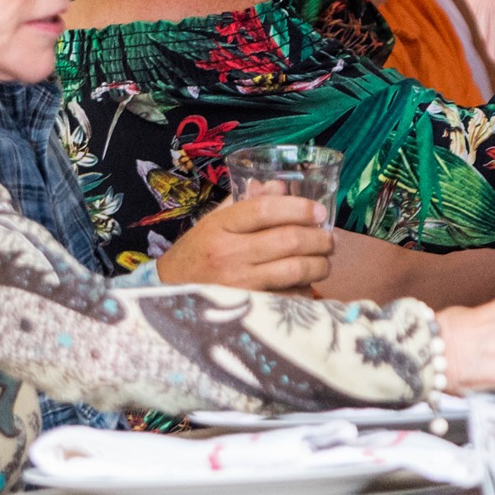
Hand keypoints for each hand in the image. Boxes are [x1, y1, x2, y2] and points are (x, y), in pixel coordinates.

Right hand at [156, 192, 333, 291]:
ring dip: (319, 264)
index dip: (298, 208)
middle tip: (329, 239)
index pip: (265, 209)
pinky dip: (305, 290)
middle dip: (319, 238)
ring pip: (295, 269)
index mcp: (219, 227)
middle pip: (288, 240)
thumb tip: (279, 185)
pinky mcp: (247, 309)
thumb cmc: (196, 255)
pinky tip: (307, 285)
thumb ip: (246, 202)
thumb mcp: (213, 223)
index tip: (318, 211)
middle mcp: (228, 254)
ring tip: (324, 260)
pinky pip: (289, 297)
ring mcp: (238, 284)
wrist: (165, 297)